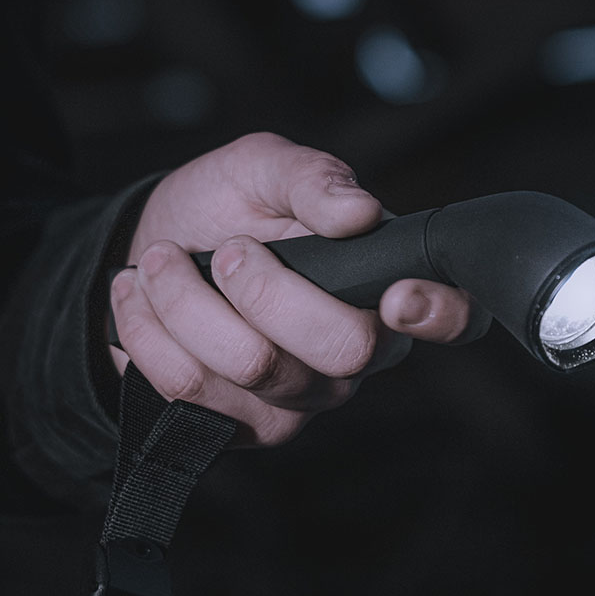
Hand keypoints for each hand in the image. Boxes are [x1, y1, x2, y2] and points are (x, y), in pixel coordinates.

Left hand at [109, 132, 488, 446]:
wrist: (148, 253)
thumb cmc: (222, 208)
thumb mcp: (263, 168)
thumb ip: (312, 178)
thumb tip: (358, 211)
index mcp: (383, 285)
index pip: (454, 319)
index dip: (440, 315)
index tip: (396, 297)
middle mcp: (356, 354)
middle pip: (343, 350)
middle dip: (263, 288)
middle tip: (225, 250)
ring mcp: (301, 399)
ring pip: (253, 367)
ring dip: (183, 300)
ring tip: (160, 263)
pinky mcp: (241, 427)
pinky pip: (192, 393)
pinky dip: (148, 332)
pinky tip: (140, 300)